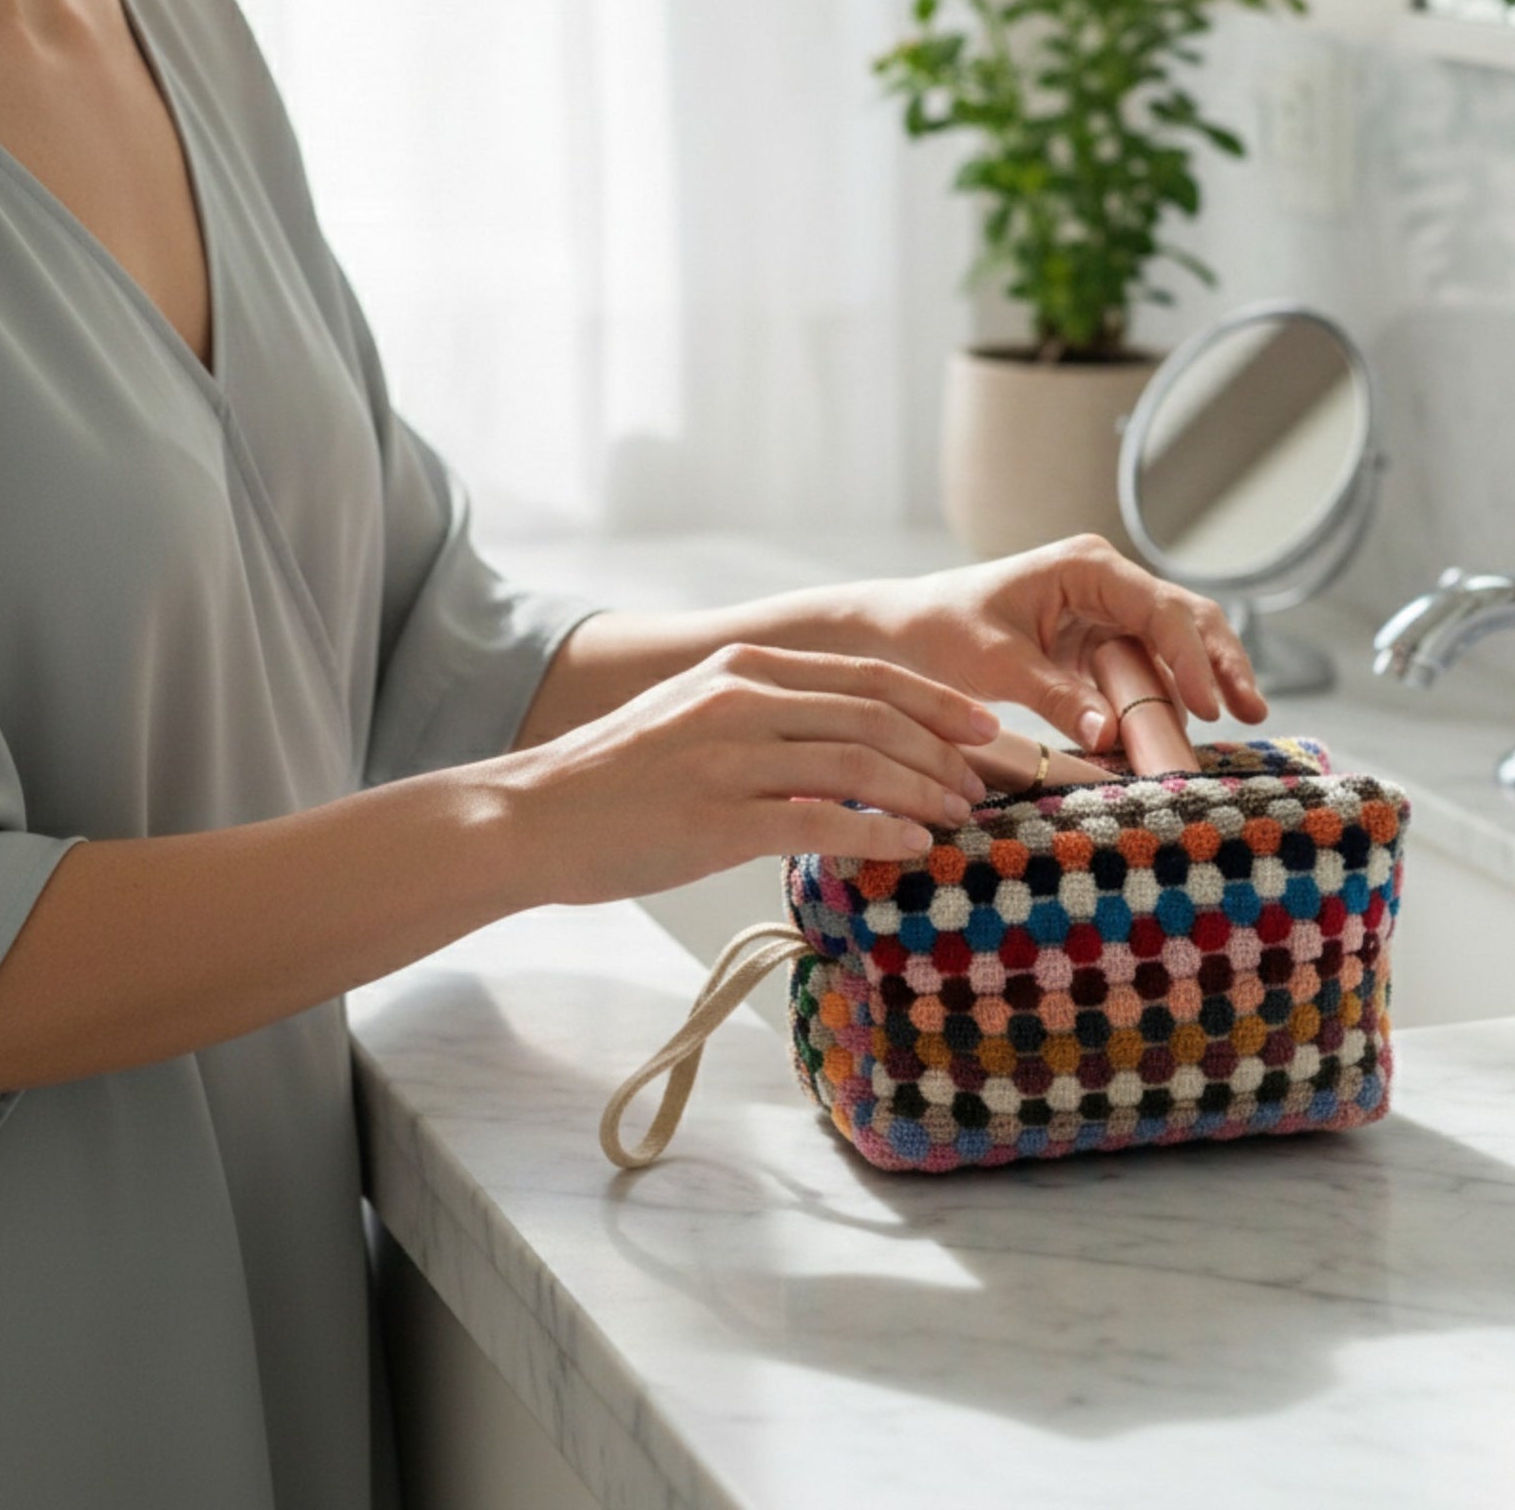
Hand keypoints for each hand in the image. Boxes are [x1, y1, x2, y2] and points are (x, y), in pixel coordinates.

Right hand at [514, 644, 999, 903]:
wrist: (531, 818)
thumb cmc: (619, 780)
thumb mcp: (697, 719)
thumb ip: (768, 718)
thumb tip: (847, 748)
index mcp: (743, 668)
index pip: (865, 675)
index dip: (935, 701)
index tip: (984, 727)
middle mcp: (742, 699)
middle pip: (875, 714)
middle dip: (942, 749)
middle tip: (982, 783)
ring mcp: (729, 756)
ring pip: (859, 763)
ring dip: (923, 791)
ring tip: (958, 817)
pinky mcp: (715, 818)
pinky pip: (820, 819)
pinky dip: (878, 831)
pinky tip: (914, 847)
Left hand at [864, 534, 1269, 752]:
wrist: (904, 631)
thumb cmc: (940, 631)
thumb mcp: (994, 663)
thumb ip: (1055, 695)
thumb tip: (1110, 734)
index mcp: (1086, 567)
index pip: (1159, 609)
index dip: (1193, 657)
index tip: (1211, 705)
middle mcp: (1106, 583)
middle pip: (1186, 619)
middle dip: (1222, 663)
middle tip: (1253, 711)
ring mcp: (1107, 613)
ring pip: (1175, 646)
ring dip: (1201, 686)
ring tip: (1232, 728)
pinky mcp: (1099, 645)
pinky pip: (1145, 672)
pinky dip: (1165, 702)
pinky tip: (1179, 736)